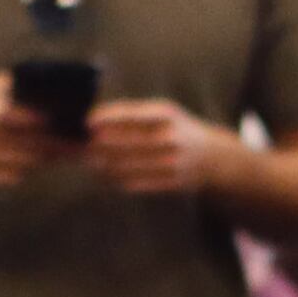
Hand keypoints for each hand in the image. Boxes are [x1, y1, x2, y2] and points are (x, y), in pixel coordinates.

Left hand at [86, 99, 235, 197]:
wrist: (213, 157)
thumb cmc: (175, 130)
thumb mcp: (162, 113)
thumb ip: (130, 114)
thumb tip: (90, 122)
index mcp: (167, 115)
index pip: (131, 114)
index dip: (107, 118)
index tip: (87, 122)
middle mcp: (173, 137)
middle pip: (126, 142)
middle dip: (100, 145)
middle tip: (84, 145)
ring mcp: (174, 161)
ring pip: (128, 165)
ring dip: (103, 164)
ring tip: (90, 162)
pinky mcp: (173, 182)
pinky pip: (136, 183)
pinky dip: (116, 180)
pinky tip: (105, 175)